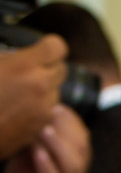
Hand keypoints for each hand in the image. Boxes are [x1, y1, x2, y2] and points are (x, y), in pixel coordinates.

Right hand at [0, 34, 68, 158]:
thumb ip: (6, 58)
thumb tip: (15, 55)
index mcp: (25, 67)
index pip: (57, 47)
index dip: (49, 47)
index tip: (41, 50)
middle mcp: (41, 86)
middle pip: (61, 68)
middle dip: (47, 67)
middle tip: (27, 71)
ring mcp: (43, 108)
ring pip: (55, 90)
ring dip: (43, 88)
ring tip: (17, 93)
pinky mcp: (41, 126)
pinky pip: (48, 109)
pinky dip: (38, 107)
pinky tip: (16, 109)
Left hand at [0, 104, 90, 172]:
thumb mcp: (31, 157)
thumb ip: (37, 138)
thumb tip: (36, 109)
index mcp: (75, 164)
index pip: (83, 138)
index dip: (72, 120)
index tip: (55, 104)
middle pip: (82, 150)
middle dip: (67, 128)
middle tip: (49, 111)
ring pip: (73, 168)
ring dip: (59, 146)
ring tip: (43, 129)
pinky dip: (47, 169)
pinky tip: (37, 154)